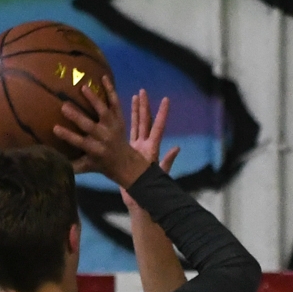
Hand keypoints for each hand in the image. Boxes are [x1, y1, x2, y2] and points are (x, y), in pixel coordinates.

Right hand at [54, 76, 147, 186]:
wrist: (126, 162)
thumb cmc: (101, 164)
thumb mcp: (87, 167)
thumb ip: (71, 165)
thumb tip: (52, 161)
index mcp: (94, 149)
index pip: (79, 142)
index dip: (67, 136)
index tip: (54, 128)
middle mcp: (104, 137)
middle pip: (89, 126)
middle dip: (77, 117)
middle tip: (64, 106)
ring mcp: (113, 126)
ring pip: (104, 111)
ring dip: (94, 100)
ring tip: (84, 87)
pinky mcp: (119, 118)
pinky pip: (115, 103)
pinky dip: (111, 90)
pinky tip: (103, 77)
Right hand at [120, 91, 178, 205]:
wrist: (138, 200)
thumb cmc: (150, 189)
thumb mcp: (159, 174)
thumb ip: (167, 161)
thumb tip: (177, 148)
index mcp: (152, 149)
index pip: (158, 127)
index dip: (162, 113)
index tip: (166, 99)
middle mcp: (144, 146)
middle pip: (144, 122)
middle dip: (143, 107)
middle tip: (142, 91)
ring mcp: (135, 150)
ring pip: (134, 127)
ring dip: (134, 113)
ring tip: (133, 97)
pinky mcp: (126, 155)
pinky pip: (123, 137)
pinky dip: (120, 127)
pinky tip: (114, 117)